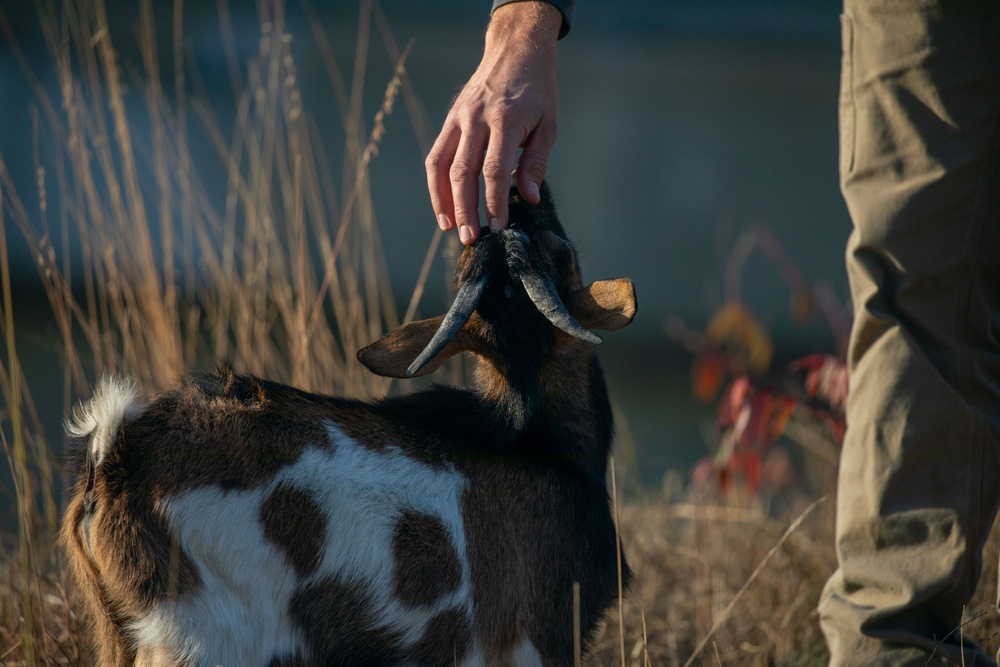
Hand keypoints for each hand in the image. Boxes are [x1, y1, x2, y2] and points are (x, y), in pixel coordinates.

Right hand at [426, 1, 561, 244]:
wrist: (516, 49)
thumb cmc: (538, 90)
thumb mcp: (548, 124)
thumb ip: (536, 162)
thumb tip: (528, 199)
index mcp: (506, 119)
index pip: (494, 170)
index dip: (494, 202)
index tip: (499, 227)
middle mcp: (477, 118)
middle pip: (463, 171)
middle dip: (465, 209)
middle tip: (470, 238)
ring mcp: (459, 117)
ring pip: (441, 165)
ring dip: (443, 200)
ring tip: (449, 227)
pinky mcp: (450, 119)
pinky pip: (437, 155)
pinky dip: (436, 183)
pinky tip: (443, 205)